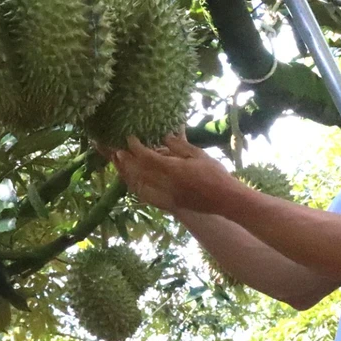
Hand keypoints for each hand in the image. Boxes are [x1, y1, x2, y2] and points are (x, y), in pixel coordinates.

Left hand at [109, 130, 240, 214]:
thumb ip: (179, 145)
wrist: (224, 199)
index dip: (136, 147)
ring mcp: (166, 196)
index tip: (130, 138)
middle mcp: (166, 184)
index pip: (148, 157)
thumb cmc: (215, 174)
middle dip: (125, 161)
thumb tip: (164, 136)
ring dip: (127, 174)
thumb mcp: (198, 154)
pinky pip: (146, 197)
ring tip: (119, 164)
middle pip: (138, 172)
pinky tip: (131, 182)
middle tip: (116, 150)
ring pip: (139, 185)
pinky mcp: (168, 204)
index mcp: (173, 169)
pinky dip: (136, 188)